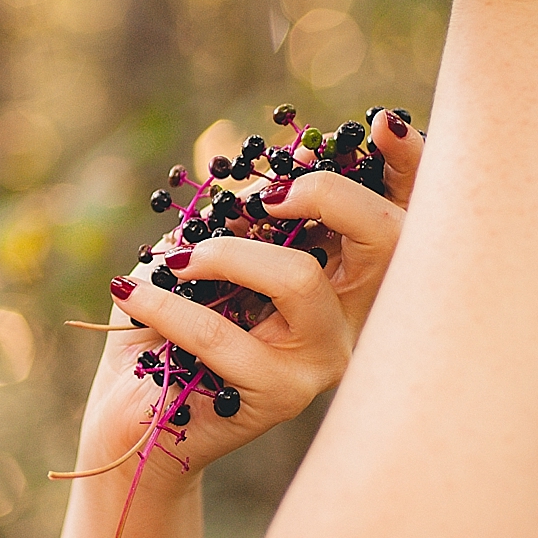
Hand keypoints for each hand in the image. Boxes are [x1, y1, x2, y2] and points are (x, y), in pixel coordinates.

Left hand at [68, 113, 424, 489]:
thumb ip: (235, 213)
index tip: (380, 124)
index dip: (408, 166)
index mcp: (337, 273)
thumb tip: (265, 173)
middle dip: (328, 192)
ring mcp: (323, 358)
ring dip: (226, 254)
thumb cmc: (163, 325)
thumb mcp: (196, 250)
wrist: (129, 413)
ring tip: (176, 261)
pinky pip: (225, 335)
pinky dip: (169, 304)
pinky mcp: (282, 396)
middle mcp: (349, 315)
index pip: (396, 213)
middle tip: (264, 196)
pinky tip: (132, 292)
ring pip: (301, 279)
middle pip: (386, 237)